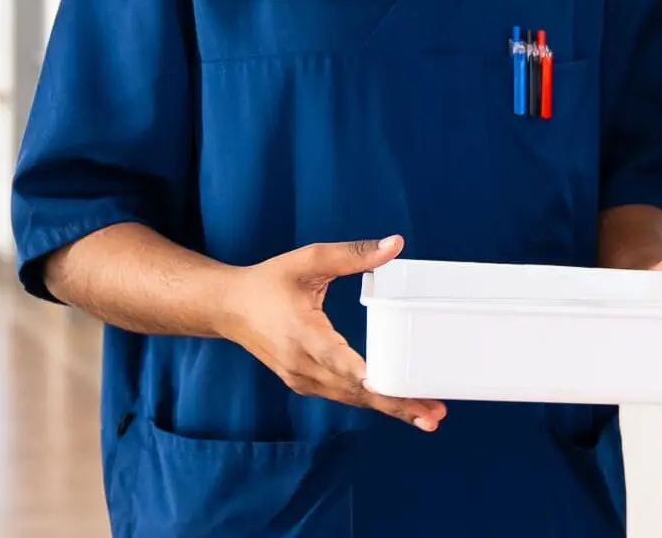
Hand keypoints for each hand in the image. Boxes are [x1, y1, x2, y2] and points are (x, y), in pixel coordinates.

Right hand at [223, 235, 447, 431]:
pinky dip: (372, 401)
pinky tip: (399, 404)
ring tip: (428, 416)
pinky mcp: (304, 383)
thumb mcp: (308, 260)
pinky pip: (343, 396)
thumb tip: (394, 244)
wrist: (227, 308)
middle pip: (354, 390)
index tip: (397, 389)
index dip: (368, 376)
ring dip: (389, 408)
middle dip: (395, 403)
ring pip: (351, 398)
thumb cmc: (267, 282)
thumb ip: (352, 254)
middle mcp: (301, 364)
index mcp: (301, 333)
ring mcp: (301, 379)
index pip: (338, 360)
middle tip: (434, 415)